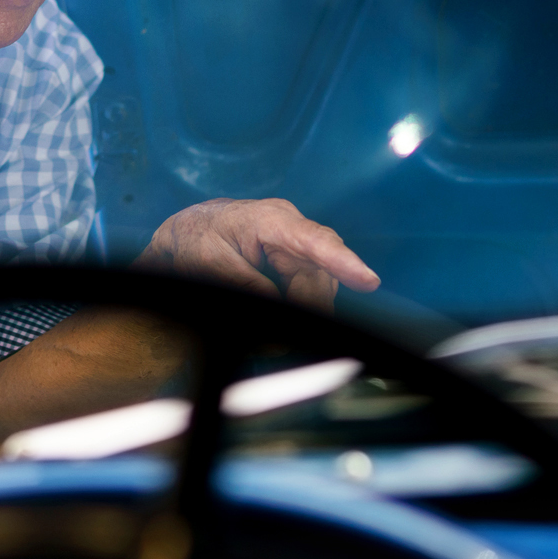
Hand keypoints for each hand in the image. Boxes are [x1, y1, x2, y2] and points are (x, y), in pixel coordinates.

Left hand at [134, 198, 378, 308]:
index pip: (315, 241)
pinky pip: (309, 290)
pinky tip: (278, 314)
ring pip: (318, 287)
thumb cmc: (198, 238)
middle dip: (309, 307)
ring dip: (302, 309)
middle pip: (320, 276)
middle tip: (281, 339)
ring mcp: (297, 246)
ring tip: (271, 329)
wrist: (189, 230)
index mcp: (271, 220)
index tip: (368, 281)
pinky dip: (297, 307)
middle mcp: (292, 230)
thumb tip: (281, 311)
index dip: (343, 262)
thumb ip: (249, 287)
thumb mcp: (213, 264)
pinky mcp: (296, 262)